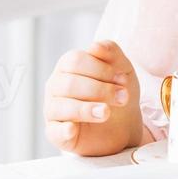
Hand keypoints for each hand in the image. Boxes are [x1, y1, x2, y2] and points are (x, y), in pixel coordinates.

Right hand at [44, 39, 141, 156]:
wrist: (124, 124)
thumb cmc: (118, 92)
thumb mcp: (122, 69)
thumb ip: (111, 53)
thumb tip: (94, 45)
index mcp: (68, 66)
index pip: (75, 61)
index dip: (101, 69)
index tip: (122, 80)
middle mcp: (56, 85)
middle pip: (69, 83)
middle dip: (100, 90)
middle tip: (122, 98)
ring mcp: (53, 109)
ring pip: (61, 106)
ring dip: (87, 109)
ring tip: (107, 113)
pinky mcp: (56, 133)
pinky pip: (54, 131)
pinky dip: (63, 130)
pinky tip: (73, 129)